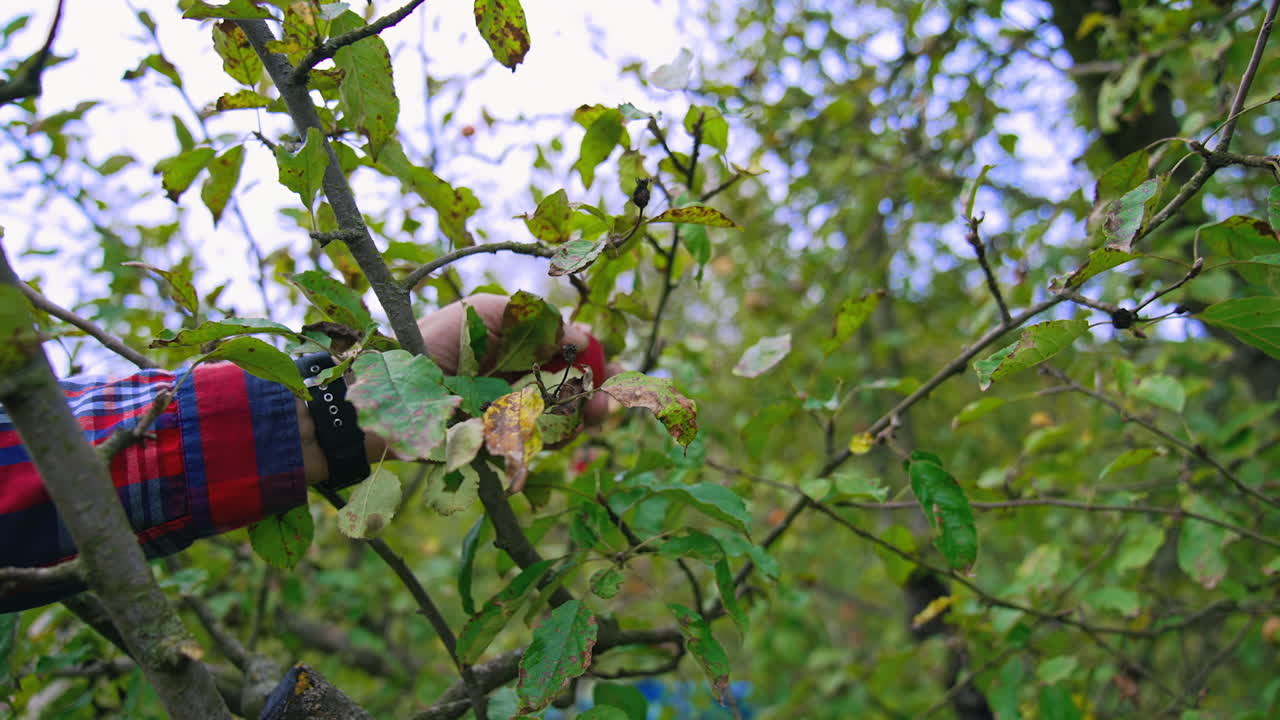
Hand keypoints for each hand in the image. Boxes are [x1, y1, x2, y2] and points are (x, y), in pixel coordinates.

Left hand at [299, 294, 618, 485]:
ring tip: (599, 412)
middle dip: (596, 389)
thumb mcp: (483, 314)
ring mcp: (503, 415)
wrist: (383, 399)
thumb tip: (581, 335)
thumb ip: (534, 318)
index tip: (603, 359)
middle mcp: (510, 380)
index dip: (588, 355)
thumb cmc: (426, 346)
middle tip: (616, 393)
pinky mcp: (493, 448)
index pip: (561, 350)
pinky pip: (533, 447)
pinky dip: (551, 442)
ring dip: (583, 415)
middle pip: (568, 386)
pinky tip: (564, 431)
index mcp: (508, 346)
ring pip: (558, 419)